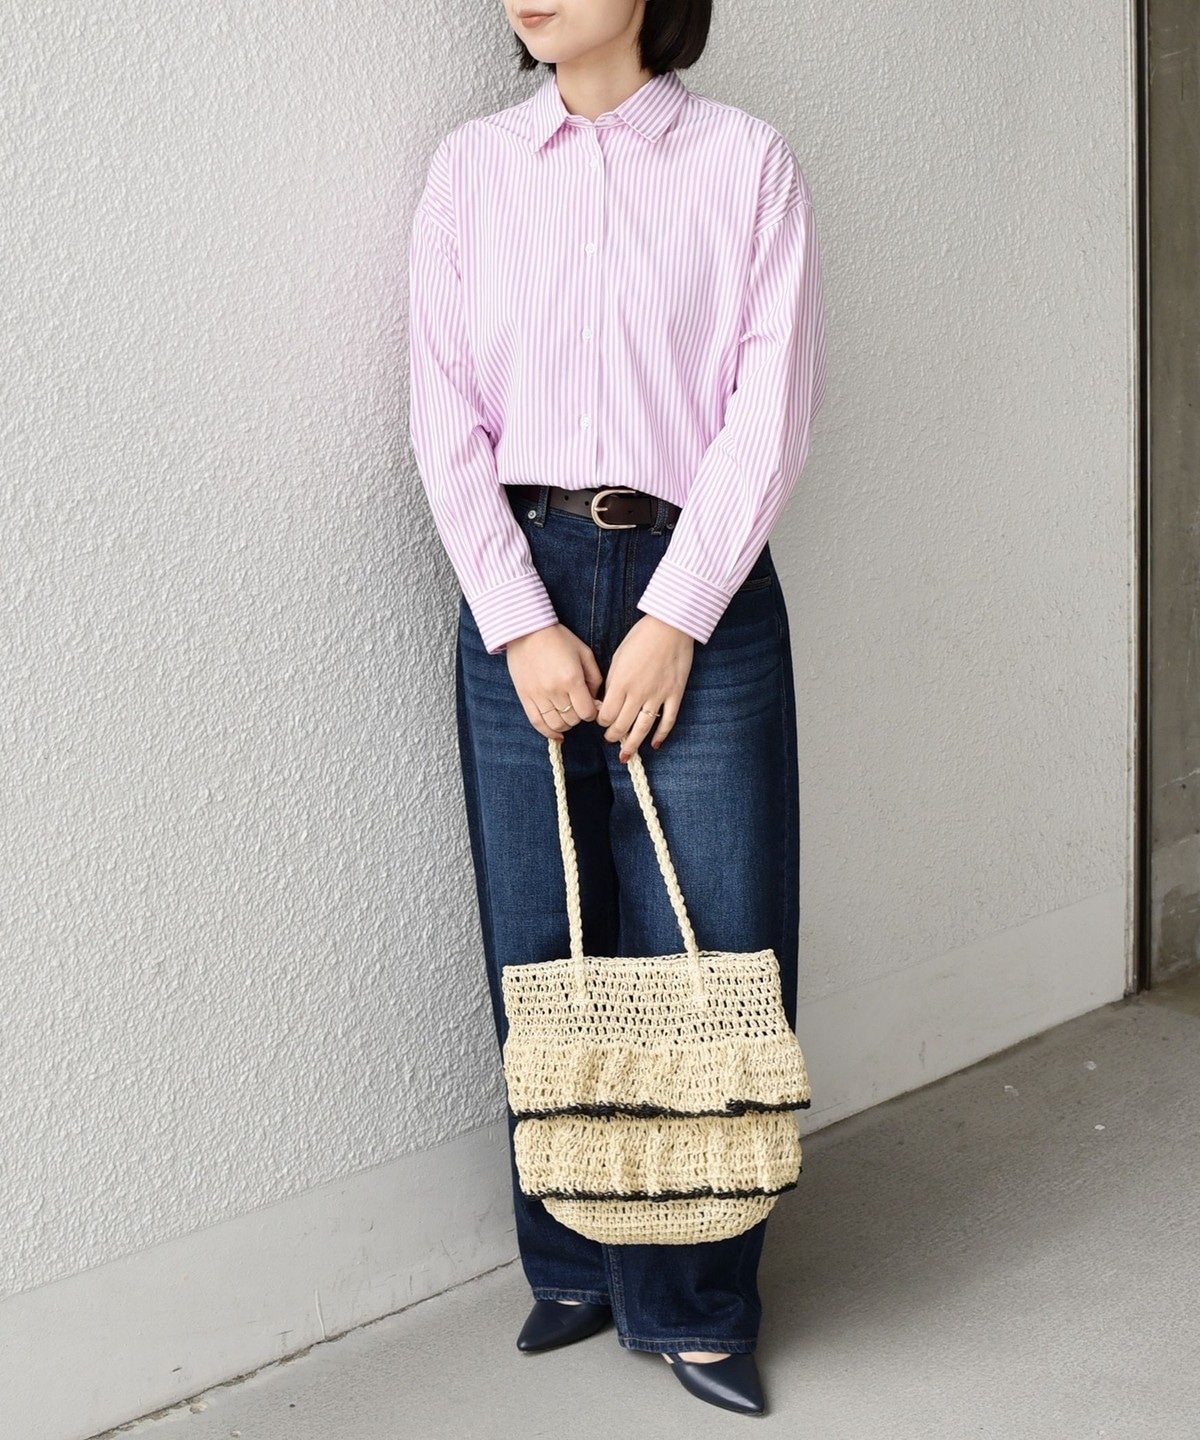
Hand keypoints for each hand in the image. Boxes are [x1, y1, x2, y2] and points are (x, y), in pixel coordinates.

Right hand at [505, 624, 602, 742]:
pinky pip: (537, 723)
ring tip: (568, 716)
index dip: (592, 713)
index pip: (587, 712)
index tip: (590, 707)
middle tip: (578, 707)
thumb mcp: (584, 653)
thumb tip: (595, 699)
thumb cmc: (559, 639)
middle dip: (579, 717)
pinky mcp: (525, 697)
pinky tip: (556, 734)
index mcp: (572, 679)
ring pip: (556, 724)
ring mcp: (538, 695)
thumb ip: (594, 677)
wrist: (527, 630)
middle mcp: (555, 690)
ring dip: (565, 725)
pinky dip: (548, 732)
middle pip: (573, 720)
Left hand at [595, 614, 693, 760]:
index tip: (601, 721)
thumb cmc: (641, 638)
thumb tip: (609, 701)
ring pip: (642, 728)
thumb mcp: (618, 658)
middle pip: (622, 725)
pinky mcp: (675, 694)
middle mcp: (638, 693)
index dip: (601, 722)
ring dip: (632, 744)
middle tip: (611, 739)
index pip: (606, 714)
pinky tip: (654, 744)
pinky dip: (661, 735)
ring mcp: (658, 695)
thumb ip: (613, 682)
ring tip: (625, 755)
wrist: (670, 627)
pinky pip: (667, 721)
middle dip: (613, 736)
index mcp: (620, 683)